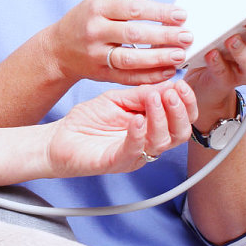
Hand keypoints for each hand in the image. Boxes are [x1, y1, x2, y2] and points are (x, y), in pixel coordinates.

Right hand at [46, 0, 191, 84]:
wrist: (58, 49)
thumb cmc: (84, 20)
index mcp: (98, 8)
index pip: (132, 9)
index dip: (159, 12)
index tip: (181, 15)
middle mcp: (95, 31)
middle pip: (134, 34)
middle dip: (163, 36)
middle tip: (187, 37)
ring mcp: (97, 54)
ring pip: (131, 59)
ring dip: (158, 58)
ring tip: (180, 55)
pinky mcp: (100, 74)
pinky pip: (127, 77)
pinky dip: (149, 76)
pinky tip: (167, 71)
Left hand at [46, 81, 196, 175]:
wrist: (59, 138)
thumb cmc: (88, 121)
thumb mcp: (117, 99)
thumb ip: (141, 94)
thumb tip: (167, 84)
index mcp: (151, 127)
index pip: (180, 119)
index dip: (186, 103)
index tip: (182, 84)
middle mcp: (147, 143)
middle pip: (179, 134)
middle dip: (180, 112)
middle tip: (173, 93)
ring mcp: (133, 154)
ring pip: (160, 142)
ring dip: (161, 118)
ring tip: (155, 98)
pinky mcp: (116, 162)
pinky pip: (133, 151)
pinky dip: (138, 134)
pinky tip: (137, 119)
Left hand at [183, 8, 245, 121]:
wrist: (204, 74)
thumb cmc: (219, 42)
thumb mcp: (226, 23)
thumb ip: (229, 8)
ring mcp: (245, 69)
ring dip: (243, 51)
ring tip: (231, 39)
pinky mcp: (227, 80)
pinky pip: (226, 74)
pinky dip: (218, 63)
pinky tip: (211, 54)